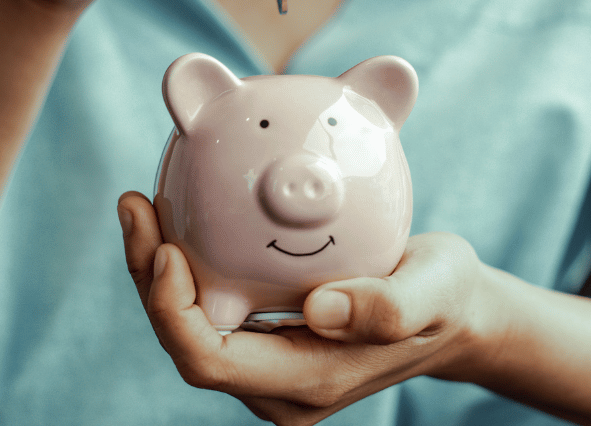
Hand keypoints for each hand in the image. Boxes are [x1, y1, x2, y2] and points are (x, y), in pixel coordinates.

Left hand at [117, 192, 489, 425]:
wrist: (454, 313)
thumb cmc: (446, 299)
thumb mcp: (435, 290)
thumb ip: (388, 306)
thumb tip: (318, 310)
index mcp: (308, 383)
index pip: (210, 362)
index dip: (172, 312)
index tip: (167, 248)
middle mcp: (278, 386)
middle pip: (186, 343)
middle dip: (148, 280)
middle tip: (136, 205)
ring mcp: (270, 367)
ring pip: (190, 325)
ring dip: (156, 270)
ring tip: (142, 205)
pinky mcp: (269, 341)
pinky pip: (210, 308)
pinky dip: (187, 266)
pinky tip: (179, 215)